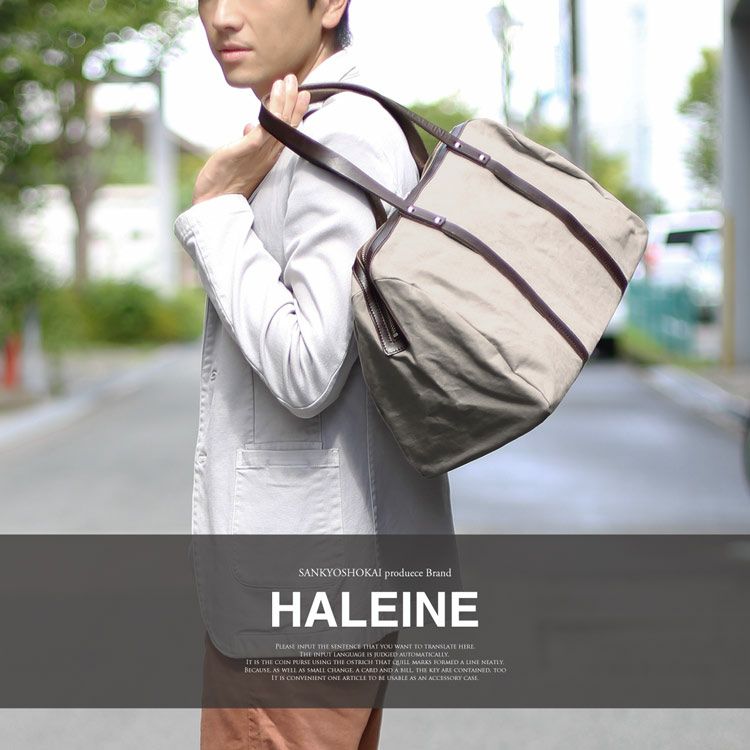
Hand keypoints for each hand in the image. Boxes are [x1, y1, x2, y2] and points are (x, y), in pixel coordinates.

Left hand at [191, 73, 310, 205]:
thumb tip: (250, 127)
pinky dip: (270, 115)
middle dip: (292, 101)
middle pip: (287, 125)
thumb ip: (249, 142)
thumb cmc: (225, 183)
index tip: (302, 93)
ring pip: (278, 125)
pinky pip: (263, 131)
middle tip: (295, 80)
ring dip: (283, 102)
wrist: (214, 204)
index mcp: (269, 157)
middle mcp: (268, 155)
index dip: (295, 111)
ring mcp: (259, 154)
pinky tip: (272, 100)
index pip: (286, 130)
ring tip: (286, 82)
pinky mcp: (246, 152)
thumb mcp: (240, 158)